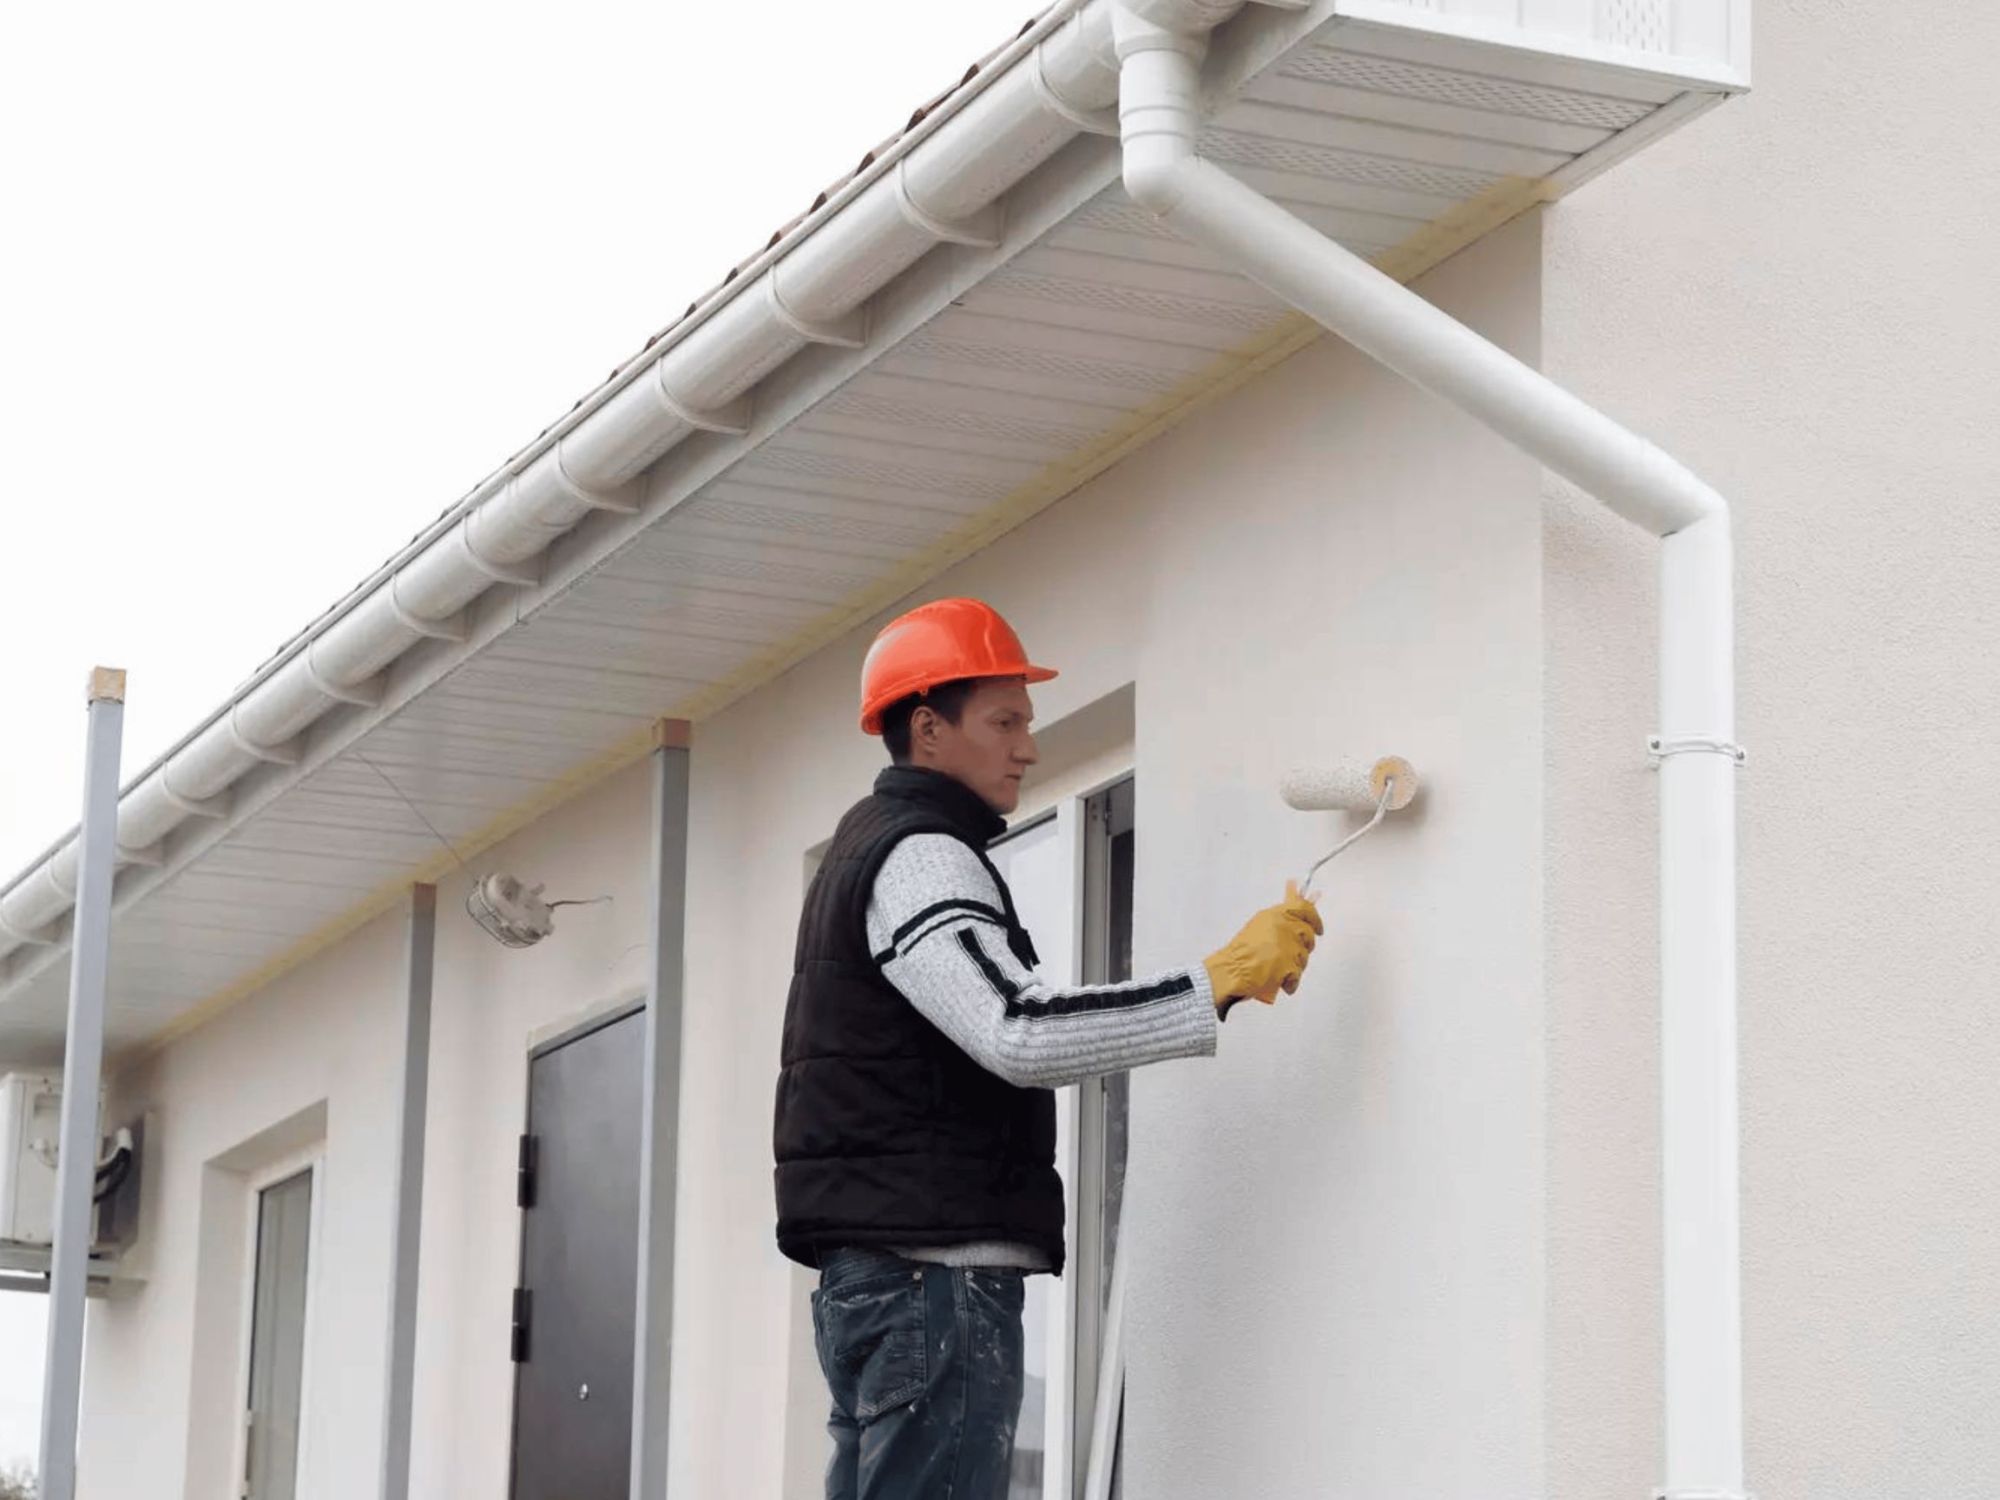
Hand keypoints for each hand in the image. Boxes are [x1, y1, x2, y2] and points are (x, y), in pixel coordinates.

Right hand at [1203, 880, 1323, 1015]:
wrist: (1232, 969)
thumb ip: (1282, 911)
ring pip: (1304, 957)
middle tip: (1291, 950)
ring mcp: (1289, 948)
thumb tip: (1296, 889)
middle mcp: (1285, 928)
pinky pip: (1297, 975)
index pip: (1305, 908)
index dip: (1314, 917)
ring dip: (1294, 964)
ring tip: (1277, 965)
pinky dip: (1289, 981)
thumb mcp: (1261, 921)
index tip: (1318, 926)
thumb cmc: (1242, 949)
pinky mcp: (1289, 967)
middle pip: (1308, 934)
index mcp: (1277, 914)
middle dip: (1304, 944)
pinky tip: (1279, 979)